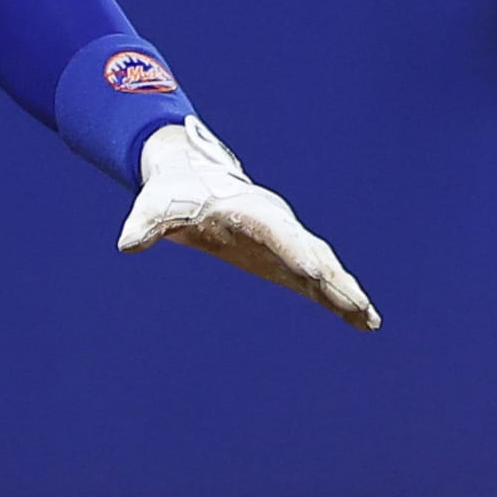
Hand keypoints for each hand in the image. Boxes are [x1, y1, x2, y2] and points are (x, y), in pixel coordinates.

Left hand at [119, 117, 379, 330]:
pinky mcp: (283, 257)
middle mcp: (277, 225)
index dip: (295, 251)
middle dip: (334, 280)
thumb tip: (126, 243)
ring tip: (369, 321)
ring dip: (345, 293)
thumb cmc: (173, 191)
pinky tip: (360, 320)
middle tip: (358, 306)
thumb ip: (145, 223)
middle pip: (312, 253)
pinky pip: (317, 278)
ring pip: (323, 267)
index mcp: (251, 210)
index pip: (278, 233)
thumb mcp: (155, 205)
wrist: (192, 175)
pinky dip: (338, 297)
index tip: (314, 271)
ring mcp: (285, 241)